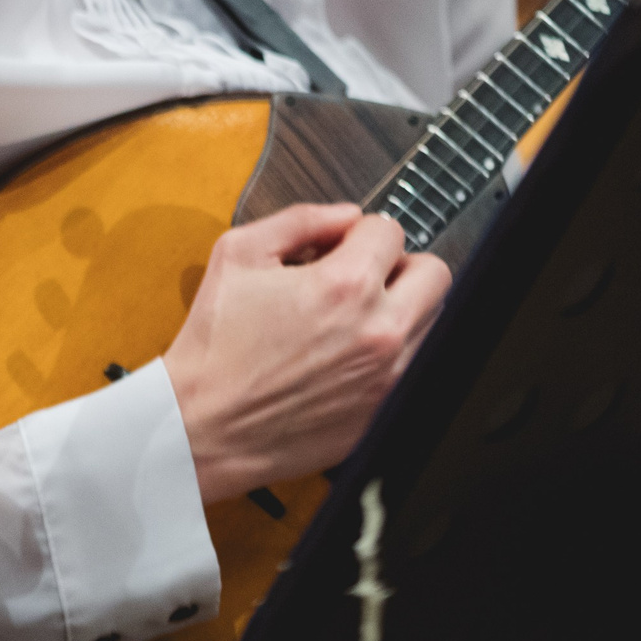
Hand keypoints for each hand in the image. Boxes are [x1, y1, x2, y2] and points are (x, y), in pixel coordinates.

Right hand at [166, 203, 449, 501]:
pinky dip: (391, 356)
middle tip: (363, 276)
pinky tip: (349, 356)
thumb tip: (344, 214)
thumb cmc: (215, 346)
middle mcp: (378, 333)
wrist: (205, 425)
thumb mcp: (238, 253)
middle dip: (398, 265)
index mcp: (345, 287)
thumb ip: (300, 219)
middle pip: (435, 274)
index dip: (359, 231)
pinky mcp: (383, 413)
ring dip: (400, 310)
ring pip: (432, 322)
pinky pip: (414, 369)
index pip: (390, 231)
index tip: (341, 246)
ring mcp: (387, 379)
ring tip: (351, 319)